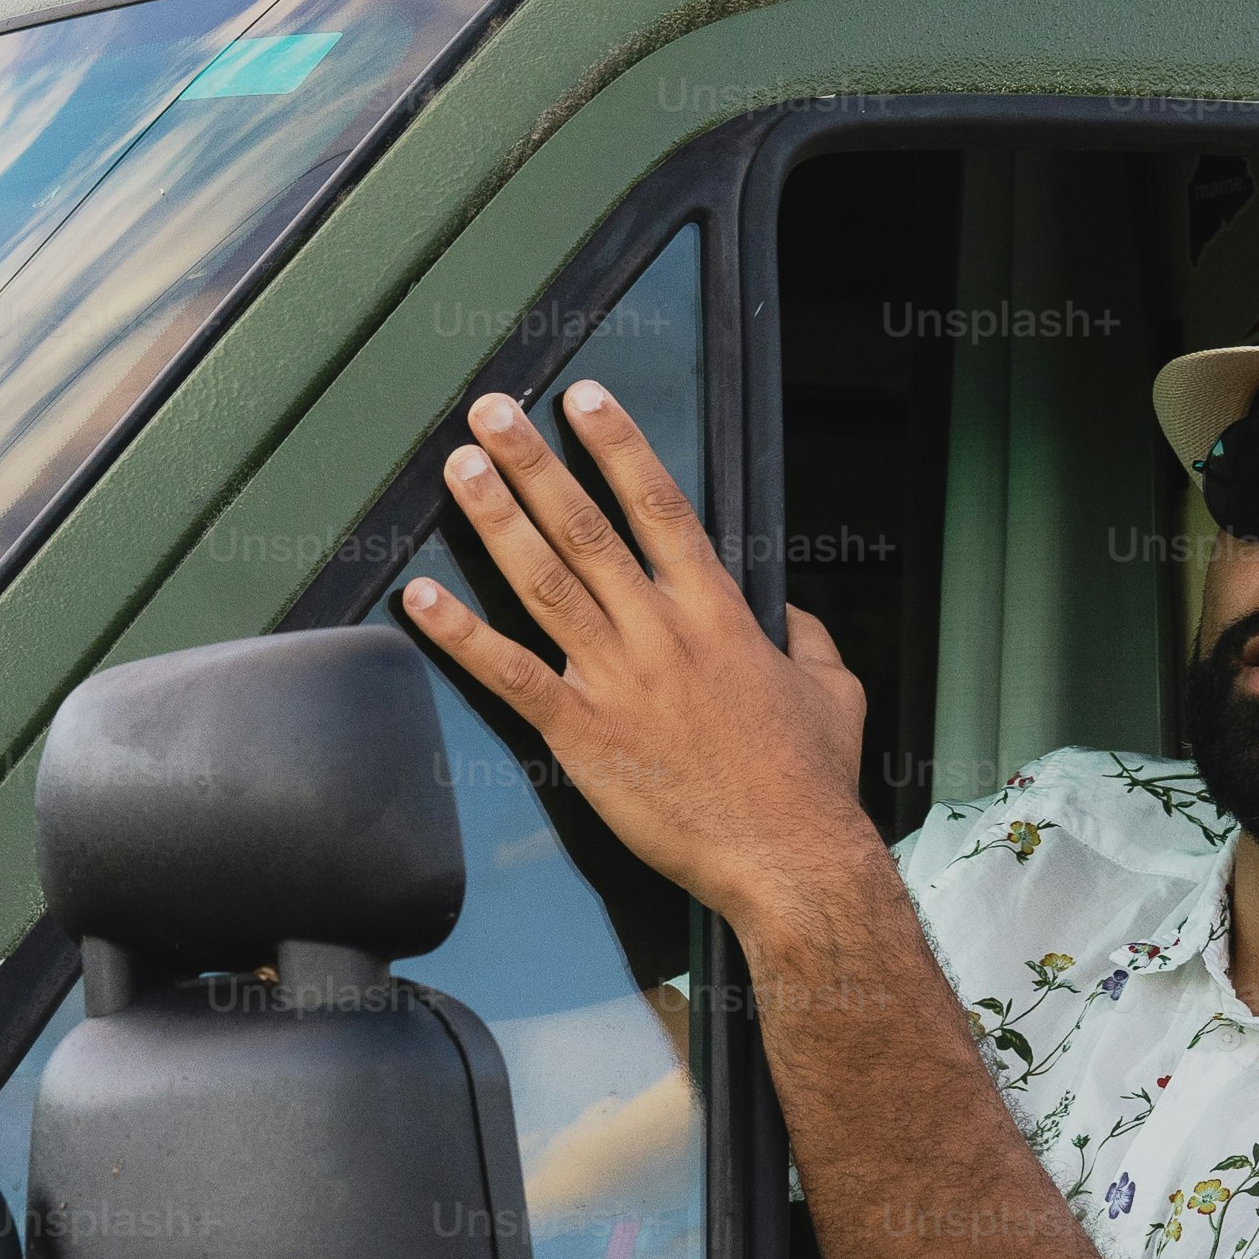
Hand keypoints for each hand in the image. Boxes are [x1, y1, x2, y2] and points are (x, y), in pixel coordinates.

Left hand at [398, 381, 878, 939]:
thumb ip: (810, 639)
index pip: (660, 507)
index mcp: (719, 613)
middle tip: (491, 412)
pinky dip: (462, 635)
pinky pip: (511, 674)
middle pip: (586, 527)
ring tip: (459, 469)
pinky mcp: (584, 735)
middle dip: (534, 462)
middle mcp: (661, 633)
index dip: (618, 447)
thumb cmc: (812, 782)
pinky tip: (422, 598)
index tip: (583, 399)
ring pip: (544, 582)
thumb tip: (796, 617)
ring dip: (496, 520)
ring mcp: (618, 681)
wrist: (790, 860)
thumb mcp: (836, 691)